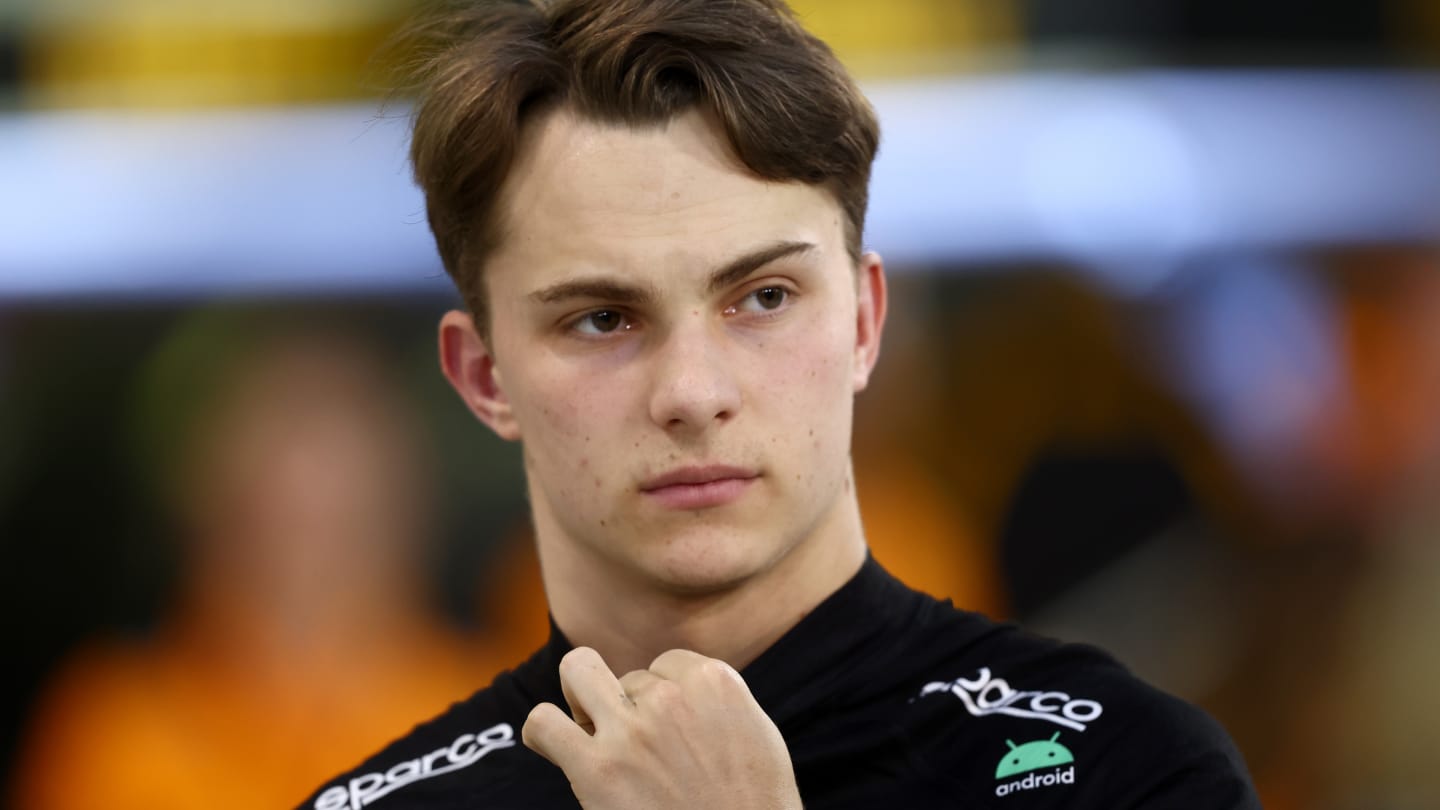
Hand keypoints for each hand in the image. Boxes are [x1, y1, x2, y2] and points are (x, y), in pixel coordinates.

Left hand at [522, 646, 802, 809]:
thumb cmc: (755, 805)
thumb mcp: (755, 731)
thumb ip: (714, 698)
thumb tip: (674, 681)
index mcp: (713, 681)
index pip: (665, 663)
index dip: (665, 699)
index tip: (675, 736)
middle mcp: (671, 698)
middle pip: (627, 677)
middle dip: (629, 705)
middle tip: (641, 747)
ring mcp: (631, 732)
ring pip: (577, 671)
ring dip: (582, 698)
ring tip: (594, 733)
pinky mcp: (597, 770)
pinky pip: (543, 723)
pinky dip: (543, 731)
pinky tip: (558, 746)